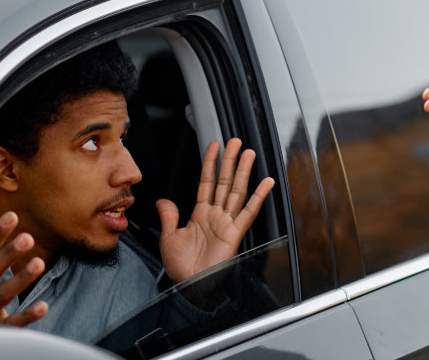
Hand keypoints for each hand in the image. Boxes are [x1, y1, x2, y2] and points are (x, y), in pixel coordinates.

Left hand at [157, 138, 274, 282]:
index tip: (214, 146)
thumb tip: (162, 201)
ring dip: (243, 171)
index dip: (210, 163)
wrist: (190, 287)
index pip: (207, 182)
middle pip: (224, 181)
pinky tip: (266, 182)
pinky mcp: (235, 233)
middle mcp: (215, 215)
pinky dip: (259, 197)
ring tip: (249, 153)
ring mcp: (227, 223)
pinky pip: (248, 212)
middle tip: (236, 142)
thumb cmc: (181, 268)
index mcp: (200, 214)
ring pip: (236, 191)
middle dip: (230, 161)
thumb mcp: (168, 238)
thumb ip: (169, 216)